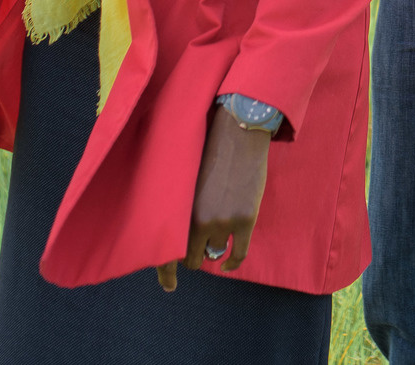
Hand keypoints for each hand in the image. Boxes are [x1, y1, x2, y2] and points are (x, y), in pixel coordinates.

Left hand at [179, 102, 270, 275]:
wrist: (239, 135)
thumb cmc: (211, 153)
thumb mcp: (188, 182)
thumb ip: (183, 207)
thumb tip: (180, 232)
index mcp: (179, 209)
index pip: (170, 249)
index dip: (169, 266)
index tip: (171, 278)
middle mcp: (198, 220)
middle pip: (192, 256)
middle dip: (194, 256)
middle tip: (197, 252)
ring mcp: (223, 221)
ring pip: (214, 252)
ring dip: (213, 252)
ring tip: (213, 246)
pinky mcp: (245, 219)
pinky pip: (238, 253)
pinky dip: (232, 263)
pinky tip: (226, 265)